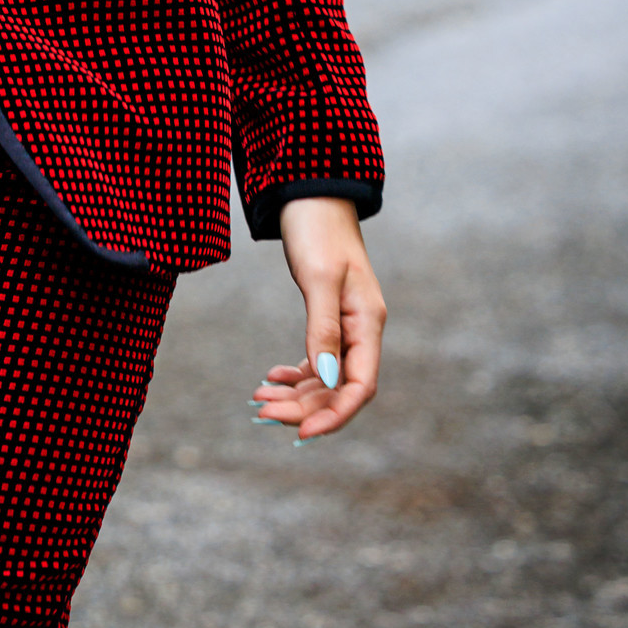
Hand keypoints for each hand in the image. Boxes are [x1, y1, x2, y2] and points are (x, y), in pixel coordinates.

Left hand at [251, 196, 385, 440]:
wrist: (310, 194)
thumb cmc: (318, 230)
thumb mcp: (319, 278)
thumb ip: (323, 329)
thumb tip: (328, 380)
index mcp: (368, 322)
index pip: (359, 386)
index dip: (335, 415)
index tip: (302, 433)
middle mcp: (361, 329)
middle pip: (338, 387)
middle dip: (304, 407)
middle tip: (262, 413)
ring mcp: (345, 324)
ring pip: (325, 377)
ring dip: (296, 394)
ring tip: (259, 400)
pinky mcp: (327, 316)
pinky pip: (316, 359)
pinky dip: (296, 373)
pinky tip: (271, 376)